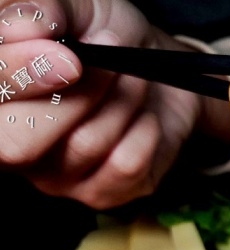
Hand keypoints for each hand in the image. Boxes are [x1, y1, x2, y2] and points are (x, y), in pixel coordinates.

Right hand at [0, 0, 229, 208]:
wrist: (156, 66)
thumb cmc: (102, 34)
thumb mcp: (73, 7)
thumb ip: (42, 10)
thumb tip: (26, 27)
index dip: (19, 78)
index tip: (68, 56)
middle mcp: (11, 140)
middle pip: (17, 145)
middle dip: (73, 99)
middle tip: (105, 64)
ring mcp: (53, 174)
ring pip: (82, 147)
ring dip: (119, 102)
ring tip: (130, 77)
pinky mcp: (100, 192)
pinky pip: (124, 166)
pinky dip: (144, 131)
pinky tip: (144, 115)